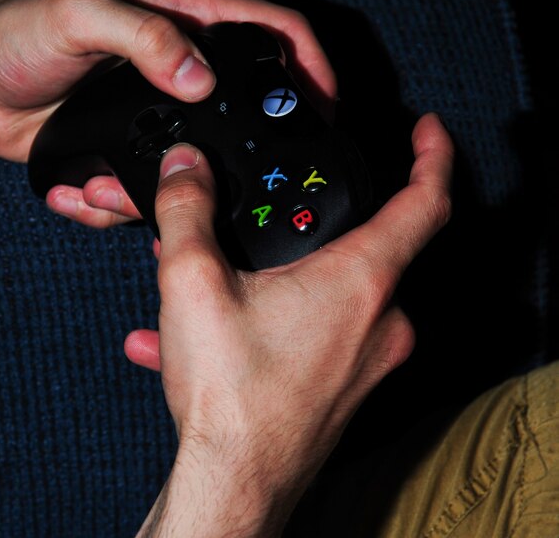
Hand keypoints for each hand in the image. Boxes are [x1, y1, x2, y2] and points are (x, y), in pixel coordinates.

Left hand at [0, 0, 335, 226]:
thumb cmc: (16, 34)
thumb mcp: (80, 17)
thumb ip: (144, 37)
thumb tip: (199, 79)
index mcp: (180, 25)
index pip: (269, 35)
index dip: (309, 66)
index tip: (328, 106)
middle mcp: (175, 73)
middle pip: (242, 113)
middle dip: (240, 158)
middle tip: (231, 188)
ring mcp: (152, 119)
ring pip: (190, 169)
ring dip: (159, 197)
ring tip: (105, 190)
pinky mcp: (123, 154)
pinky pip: (141, 191)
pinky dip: (112, 205)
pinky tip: (79, 192)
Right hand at [131, 113, 453, 536]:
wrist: (233, 484)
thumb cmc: (230, 397)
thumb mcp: (193, 284)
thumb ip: (186, 212)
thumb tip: (182, 169)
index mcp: (359, 280)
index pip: (426, 202)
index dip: (433, 155)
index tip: (428, 131)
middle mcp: (378, 320)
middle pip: (364, 246)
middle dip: (310, 224)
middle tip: (267, 214)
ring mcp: (366, 358)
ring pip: (327, 293)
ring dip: (276, 277)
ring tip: (217, 281)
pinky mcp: (343, 385)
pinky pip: (310, 334)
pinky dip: (268, 322)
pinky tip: (207, 335)